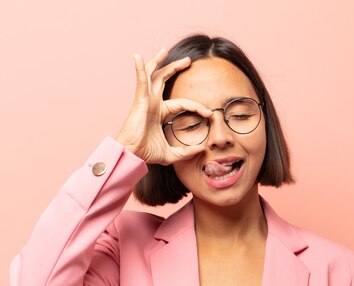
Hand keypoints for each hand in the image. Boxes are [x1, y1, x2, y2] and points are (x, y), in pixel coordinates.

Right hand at [116, 49, 211, 164]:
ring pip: (152, 75)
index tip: (209, 114)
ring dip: (159, 62)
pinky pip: (140, 81)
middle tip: (188, 61)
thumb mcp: (172, 153)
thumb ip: (186, 151)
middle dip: (175, 68)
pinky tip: (138, 57)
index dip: (196, 106)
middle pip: (164, 80)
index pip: (182, 103)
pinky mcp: (140, 100)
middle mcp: (153, 103)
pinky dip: (140, 68)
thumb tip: (202, 149)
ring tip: (165, 50)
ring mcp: (146, 100)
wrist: (132, 154)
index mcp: (160, 112)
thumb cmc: (146, 153)